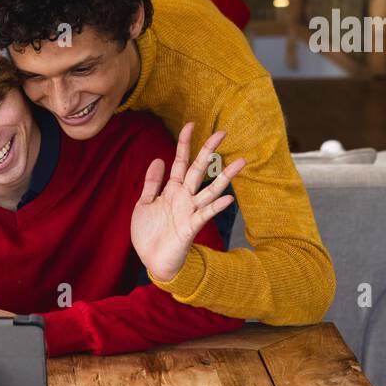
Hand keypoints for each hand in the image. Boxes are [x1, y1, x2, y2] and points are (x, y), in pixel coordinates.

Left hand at [132, 122, 245, 282]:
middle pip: (199, 169)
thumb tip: (158, 159)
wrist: (152, 260)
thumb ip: (152, 182)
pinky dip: (216, 206)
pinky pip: (206, 214)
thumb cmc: (149, 233)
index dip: (184, 143)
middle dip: (209, 150)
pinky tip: (228, 197)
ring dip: (225, 176)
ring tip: (241, 162)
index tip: (191, 124)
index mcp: (172, 190)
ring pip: (210, 189)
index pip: (180, 161)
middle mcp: (184, 197)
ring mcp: (190, 211)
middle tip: (223, 132)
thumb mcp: (144, 203)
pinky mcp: (191, 227)